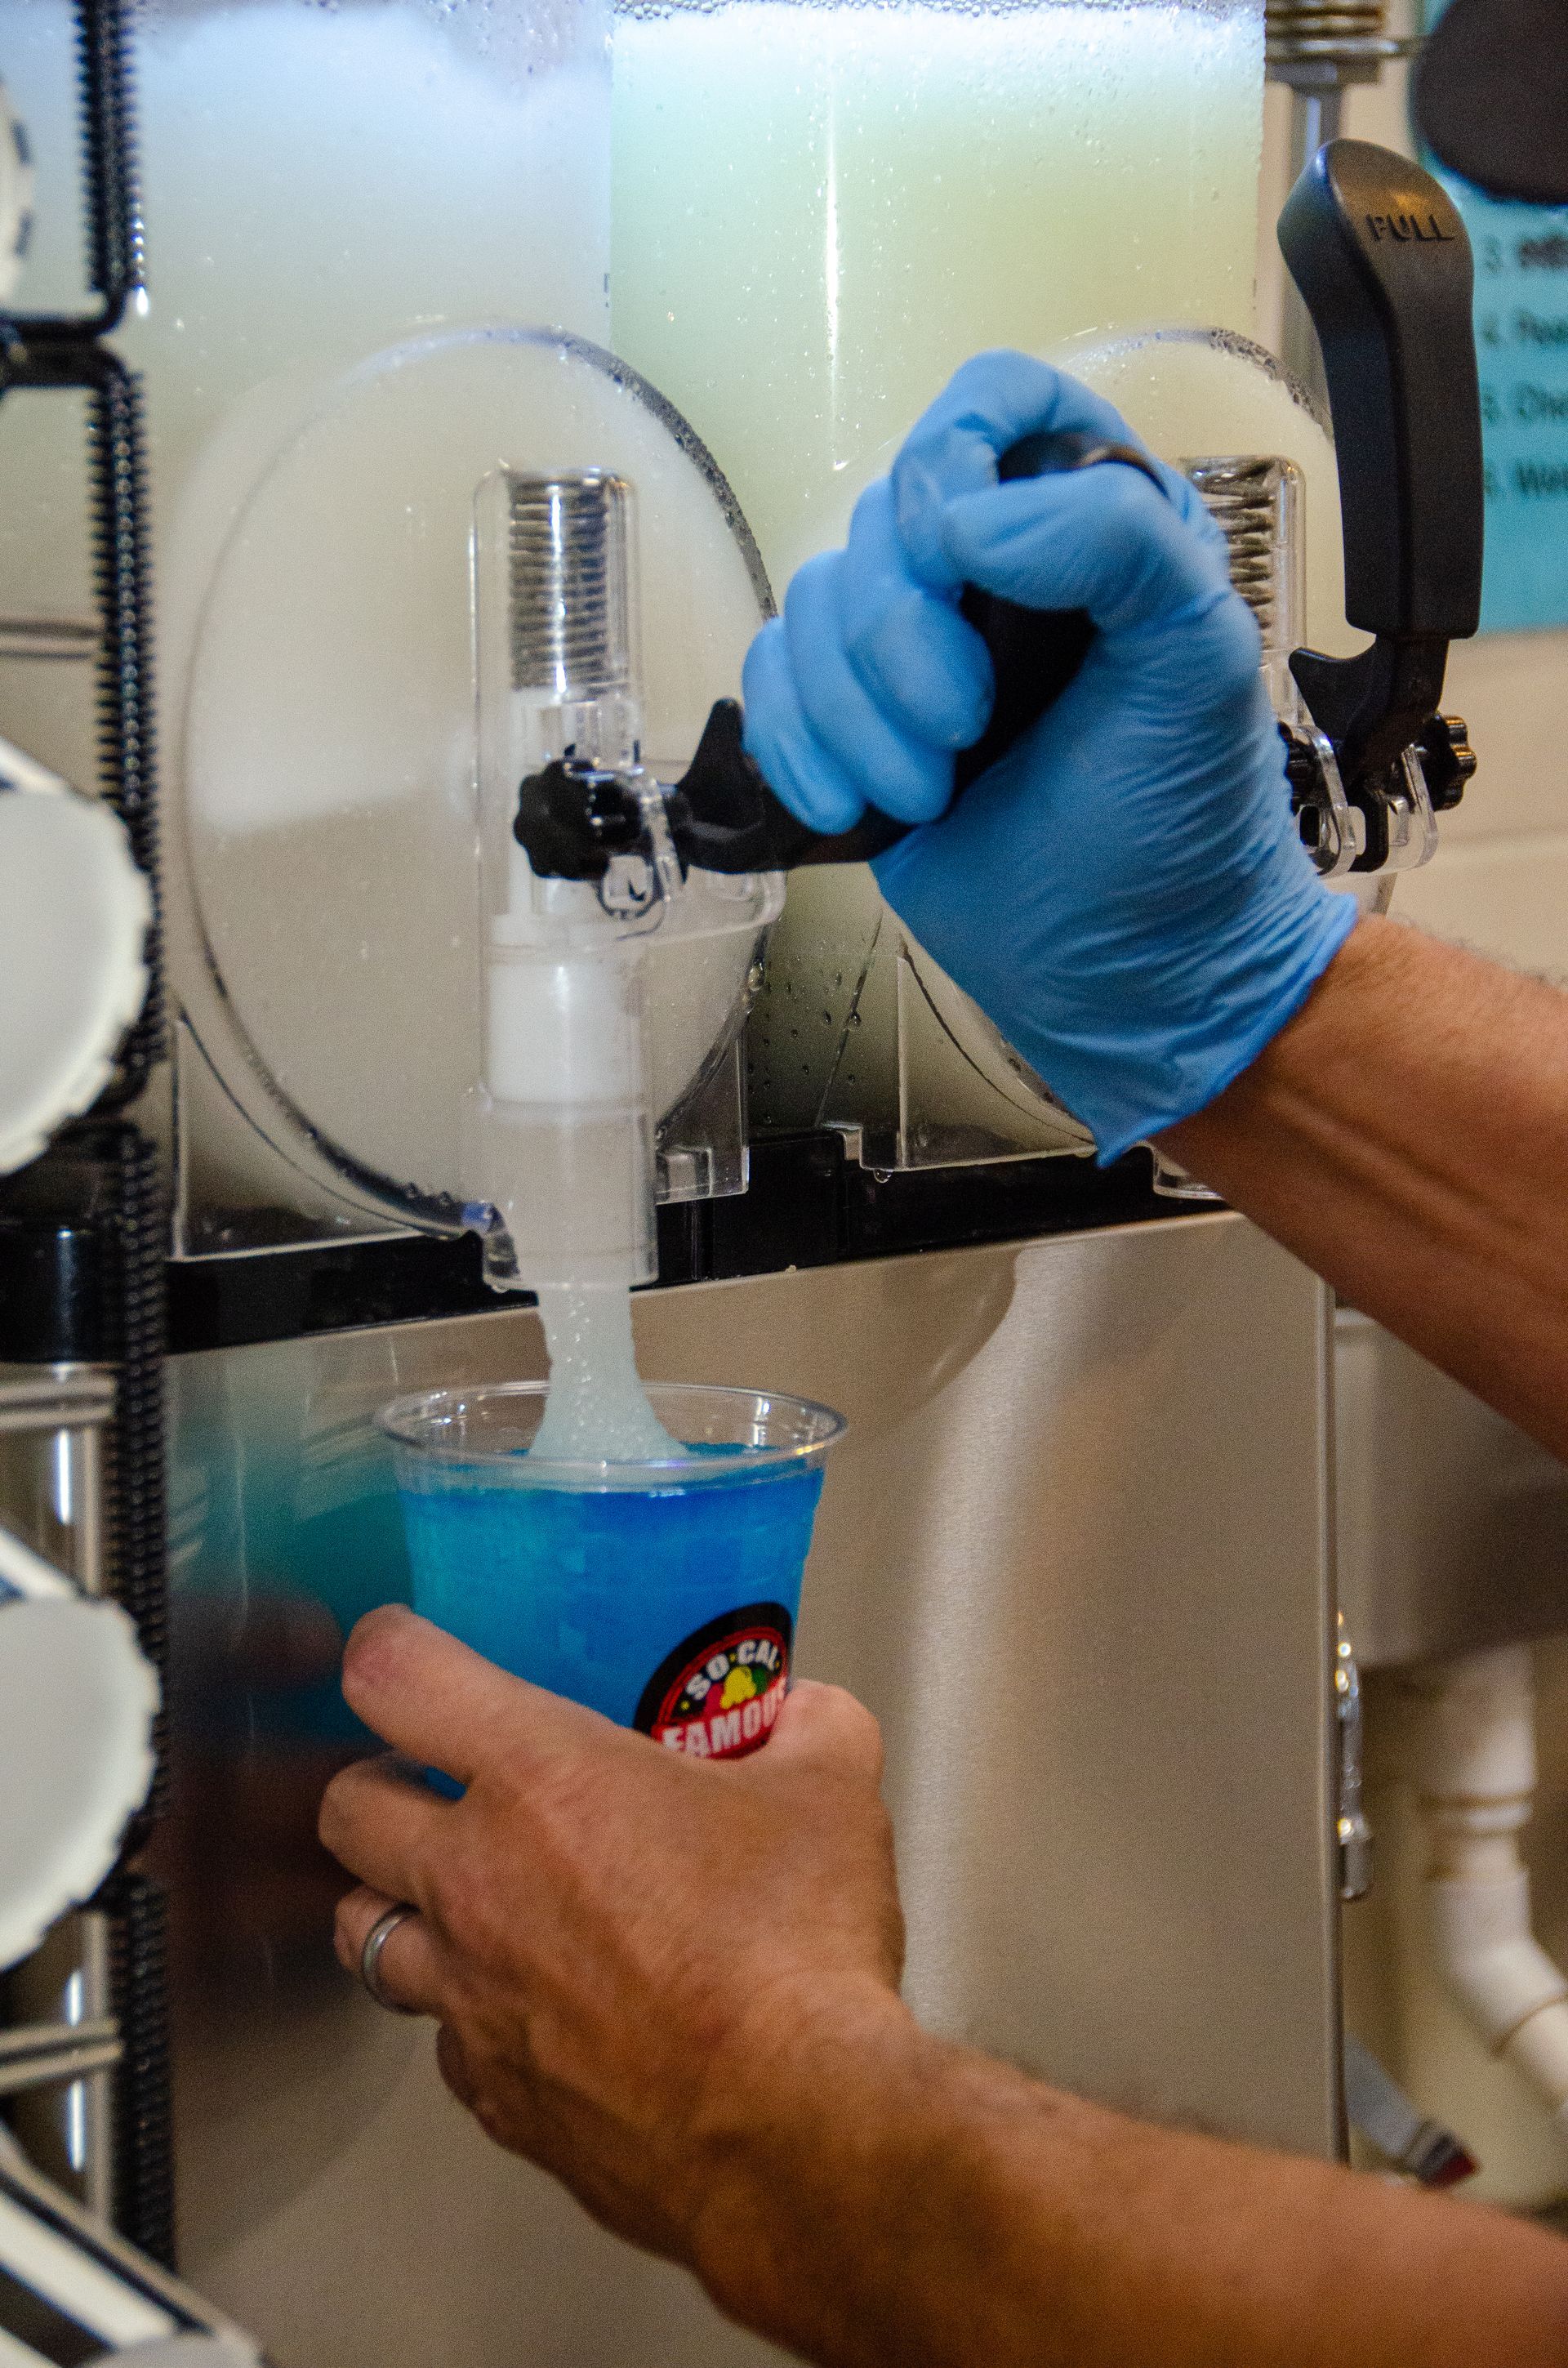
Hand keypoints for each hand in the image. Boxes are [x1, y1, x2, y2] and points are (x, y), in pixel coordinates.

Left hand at [319, 1607, 905, 2264]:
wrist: (793, 2133)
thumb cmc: (795, 1949)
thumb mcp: (834, 1794)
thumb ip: (811, 1730)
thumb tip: (804, 1716)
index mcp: (540, 1779)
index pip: (393, 1677)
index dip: (388, 1651)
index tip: (406, 1652)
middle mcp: (473, 1882)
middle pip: (344, 1809)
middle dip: (379, 1785)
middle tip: (438, 1785)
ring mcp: (469, 1998)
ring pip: (361, 1932)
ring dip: (398, 1905)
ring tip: (465, 1900)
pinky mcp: (494, 2095)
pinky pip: (446, 2039)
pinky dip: (473, 2016)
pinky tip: (540, 2010)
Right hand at [741, 350, 1355, 1158]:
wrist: (1136, 970)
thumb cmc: (1183, 823)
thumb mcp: (1199, 657)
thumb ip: (1118, 541)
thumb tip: (968, 520)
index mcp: (1089, 522)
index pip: (992, 400)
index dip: (952, 453)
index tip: (958, 550)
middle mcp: (992, 572)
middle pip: (879, 518)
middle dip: (904, 635)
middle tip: (971, 728)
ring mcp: (912, 652)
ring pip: (812, 606)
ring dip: (857, 712)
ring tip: (932, 789)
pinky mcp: (852, 730)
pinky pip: (770, 685)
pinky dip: (799, 746)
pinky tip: (855, 805)